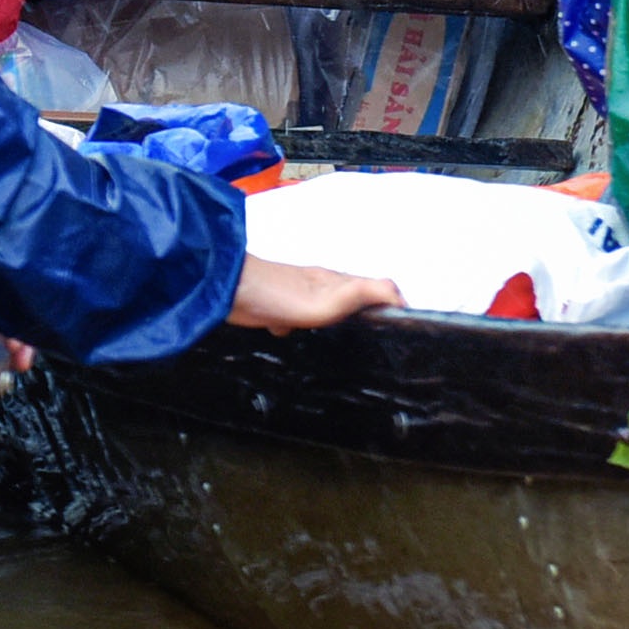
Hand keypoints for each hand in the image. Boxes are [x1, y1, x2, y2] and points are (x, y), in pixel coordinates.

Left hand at [226, 256, 395, 332]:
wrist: (226, 292)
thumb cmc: (277, 295)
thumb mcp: (329, 299)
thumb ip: (363, 295)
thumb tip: (398, 296)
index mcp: (337, 281)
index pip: (377, 289)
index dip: (392, 306)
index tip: (401, 329)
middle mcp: (321, 285)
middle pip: (353, 300)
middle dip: (364, 320)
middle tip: (374, 345)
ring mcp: (298, 294)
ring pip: (324, 311)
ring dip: (332, 326)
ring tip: (339, 347)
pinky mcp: (277, 305)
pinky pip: (295, 319)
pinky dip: (298, 329)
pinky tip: (295, 339)